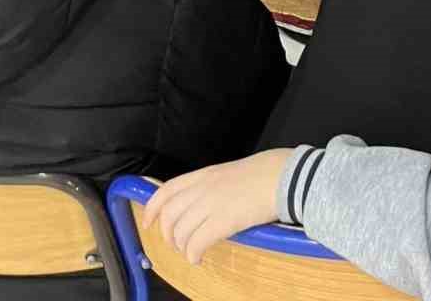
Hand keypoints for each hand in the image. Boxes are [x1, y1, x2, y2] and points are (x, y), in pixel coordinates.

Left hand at [145, 150, 291, 266]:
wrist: (282, 176)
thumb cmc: (264, 172)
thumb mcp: (230, 173)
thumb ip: (213, 186)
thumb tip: (205, 205)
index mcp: (204, 174)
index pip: (167, 190)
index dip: (152, 208)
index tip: (148, 221)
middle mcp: (202, 188)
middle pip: (170, 214)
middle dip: (168, 234)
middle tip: (176, 244)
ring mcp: (211, 204)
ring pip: (181, 231)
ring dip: (182, 247)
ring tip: (191, 253)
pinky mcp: (223, 222)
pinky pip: (196, 243)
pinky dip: (193, 254)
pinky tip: (199, 258)